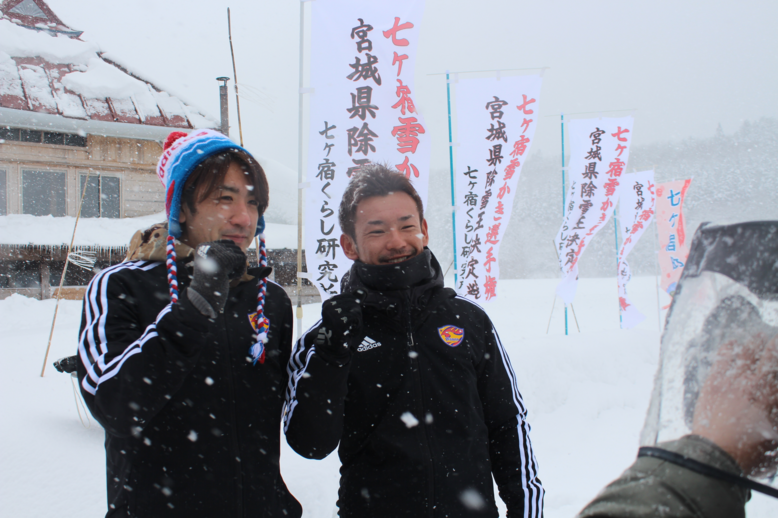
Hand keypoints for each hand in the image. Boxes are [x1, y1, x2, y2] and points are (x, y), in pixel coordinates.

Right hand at [187, 240, 246, 315]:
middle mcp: (210, 246)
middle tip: (229, 274)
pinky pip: (243, 258)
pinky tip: (233, 278)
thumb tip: (239, 249)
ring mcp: (218, 251)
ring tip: (231, 276)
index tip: (224, 269)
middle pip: (234, 247)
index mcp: (203, 246)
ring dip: (238, 266)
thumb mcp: (211, 265)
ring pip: (240, 253)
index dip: (230, 256)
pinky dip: (241, 269)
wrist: (203, 295)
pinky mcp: (227, 258)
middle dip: (235, 261)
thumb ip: (222, 255)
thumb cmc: (208, 282)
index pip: (226, 243)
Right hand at [314, 290, 365, 362]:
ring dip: (357, 319)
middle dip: (356, 312)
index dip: (353, 305)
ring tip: (350, 327)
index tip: (349, 315)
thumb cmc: (340, 329)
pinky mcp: (340, 321)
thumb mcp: (344, 312)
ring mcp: (334, 313)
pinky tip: (351, 330)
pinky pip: (355, 317)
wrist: (332, 346)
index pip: (348, 296)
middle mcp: (329, 306)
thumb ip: (352, 301)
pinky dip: (357, 325)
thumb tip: (363, 290)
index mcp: (328, 302)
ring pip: (355, 309)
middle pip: (353, 302)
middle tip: (350, 323)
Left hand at [692, 334, 777, 475]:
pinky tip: (731, 343)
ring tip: (758, 337)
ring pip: (745, 354)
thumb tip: (773, 399)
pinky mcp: (713, 383)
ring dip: (753, 343)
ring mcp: (733, 381)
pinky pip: (722, 359)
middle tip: (773, 339)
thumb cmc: (752, 451)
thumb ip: (776, 412)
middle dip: (772, 346)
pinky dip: (728, 349)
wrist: (718, 454)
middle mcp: (755, 384)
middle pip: (767, 357)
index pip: (777, 370)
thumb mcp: (776, 437)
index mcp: (772, 396)